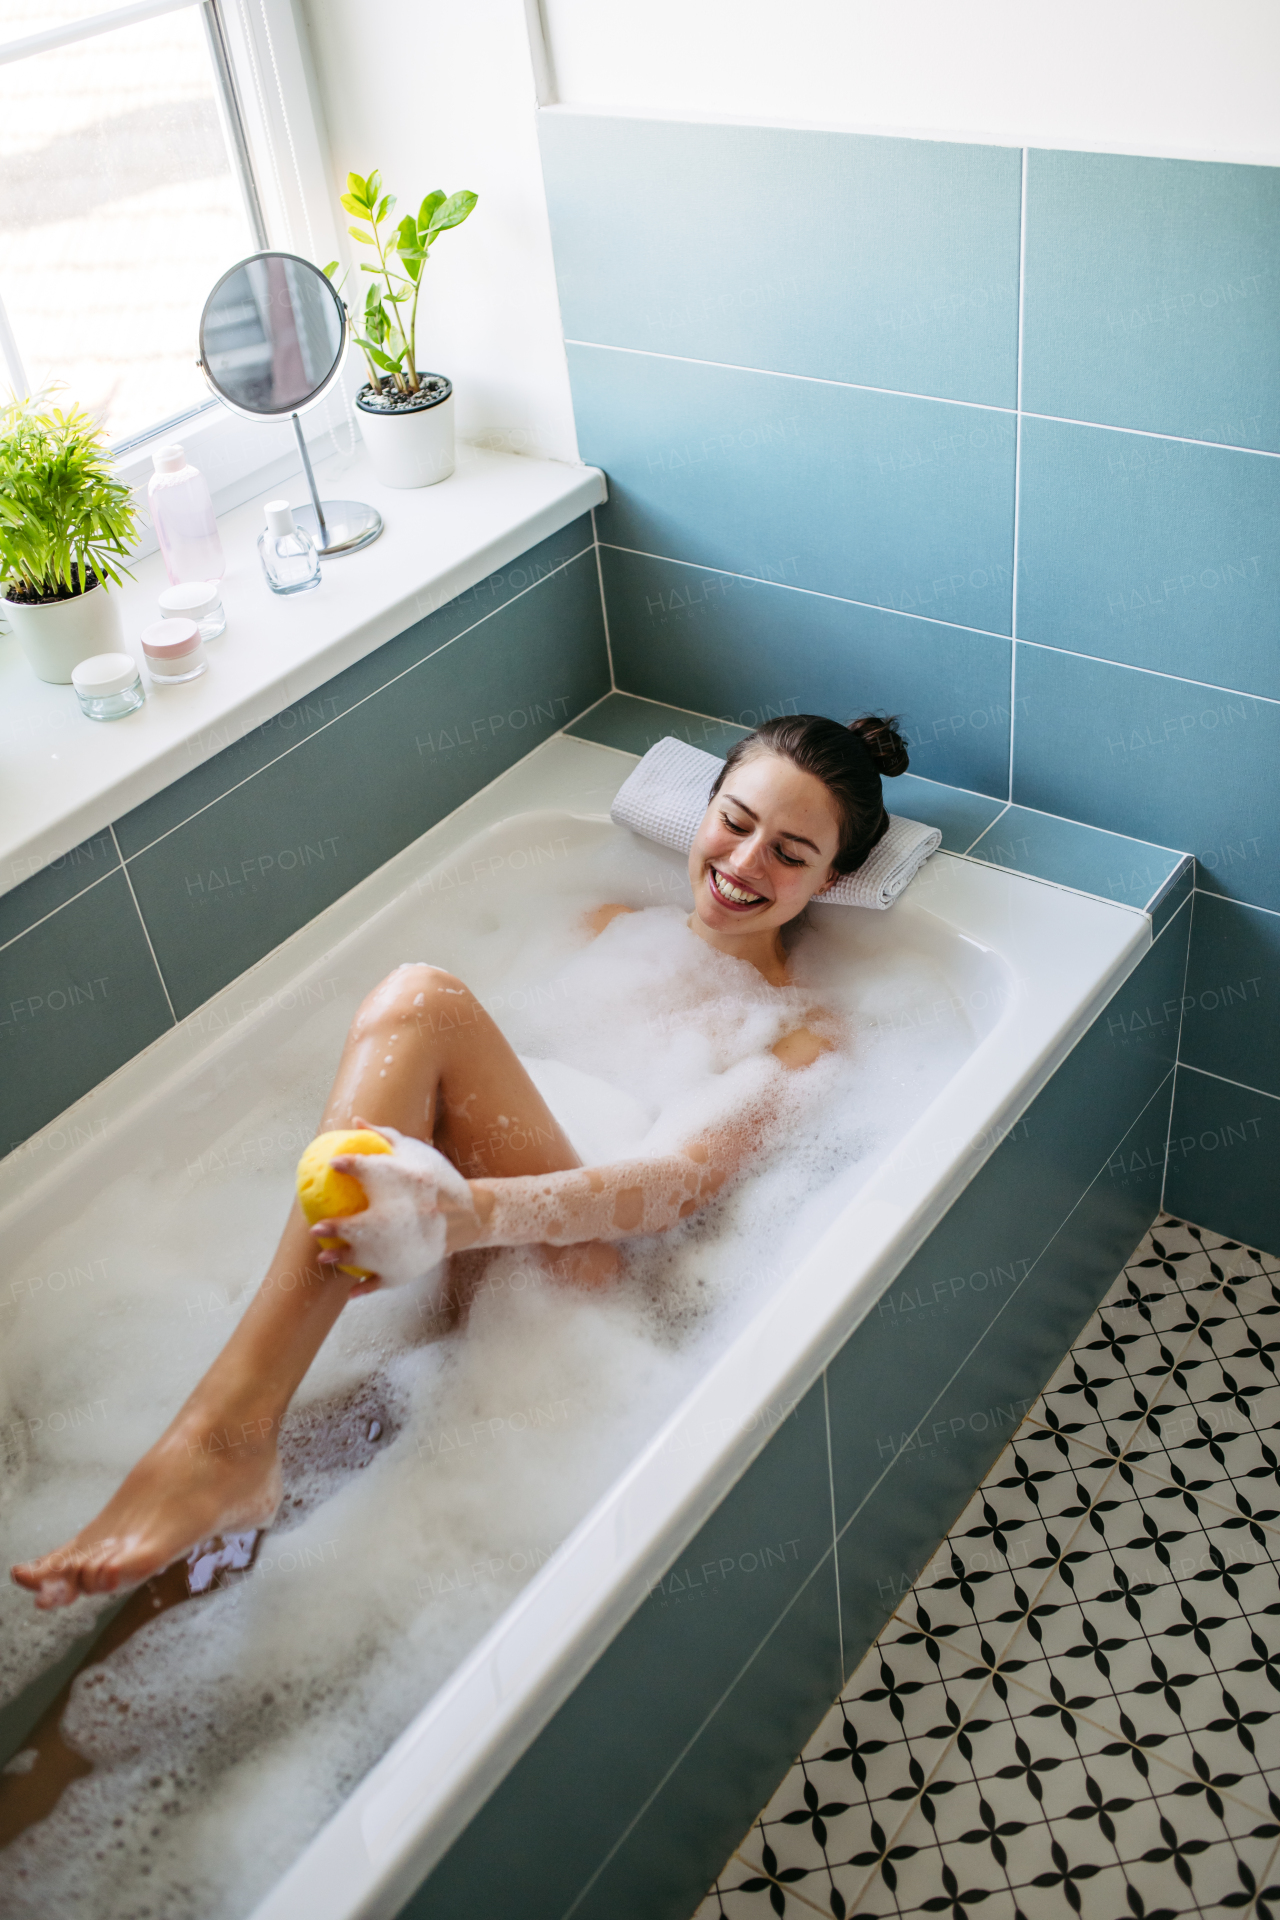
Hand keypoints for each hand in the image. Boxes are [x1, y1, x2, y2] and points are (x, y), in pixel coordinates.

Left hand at [309, 1121, 479, 1291]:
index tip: (333, 1165)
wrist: (469, 1215)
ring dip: (338, 1259)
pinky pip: (378, 1282)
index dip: (346, 1165)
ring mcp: (400, 1246)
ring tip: (325, 1258)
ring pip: (360, 1258)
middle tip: (317, 1229)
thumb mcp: (415, 1152)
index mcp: (400, 1182)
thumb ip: (383, 1136)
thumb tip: (354, 1121)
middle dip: (332, 1230)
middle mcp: (397, 1215)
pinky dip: (363, 1288)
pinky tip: (351, 1289)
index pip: (364, 1168)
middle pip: (354, 1226)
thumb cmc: (437, 1180)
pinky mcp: (405, 1268)